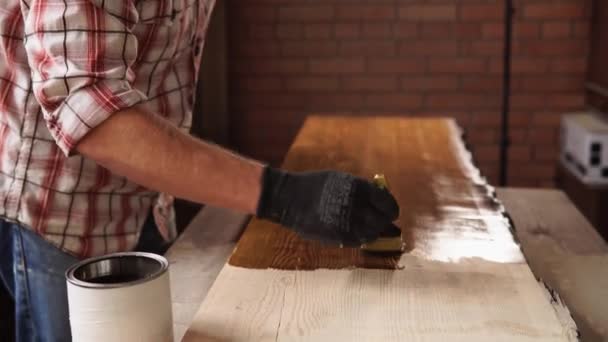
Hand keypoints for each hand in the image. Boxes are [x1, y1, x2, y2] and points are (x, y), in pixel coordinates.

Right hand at [256, 167, 400, 246]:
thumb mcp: (342, 180)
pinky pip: (358, 241)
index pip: (387, 203)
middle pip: (382, 221)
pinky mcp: (338, 238)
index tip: (390, 211)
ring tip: (368, 227)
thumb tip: (380, 199)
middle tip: (381, 221)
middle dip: (383, 221)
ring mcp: (347, 224)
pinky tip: (356, 232)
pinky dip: (361, 238)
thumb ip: (362, 190)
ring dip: (373, 231)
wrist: (290, 198)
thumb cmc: (316, 185)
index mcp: (359, 189)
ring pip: (371, 234)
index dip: (391, 208)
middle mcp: (357, 207)